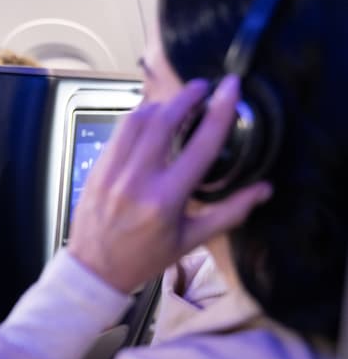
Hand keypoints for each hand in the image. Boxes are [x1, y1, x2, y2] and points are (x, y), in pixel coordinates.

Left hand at [67, 75, 272, 293]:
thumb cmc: (144, 258)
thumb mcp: (191, 240)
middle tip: (202, 88)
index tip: (230, 88)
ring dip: (159, 105)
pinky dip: (135, 120)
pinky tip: (147, 120)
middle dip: (186, 97)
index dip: (219, 111)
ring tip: (175, 104)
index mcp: (165, 200)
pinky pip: (117, 134)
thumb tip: (264, 189)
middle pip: (164, 121)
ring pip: (136, 121)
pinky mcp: (96, 170)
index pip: (200, 146)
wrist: (94, 270)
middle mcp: (137, 181)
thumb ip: (229, 212)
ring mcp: (112, 173)